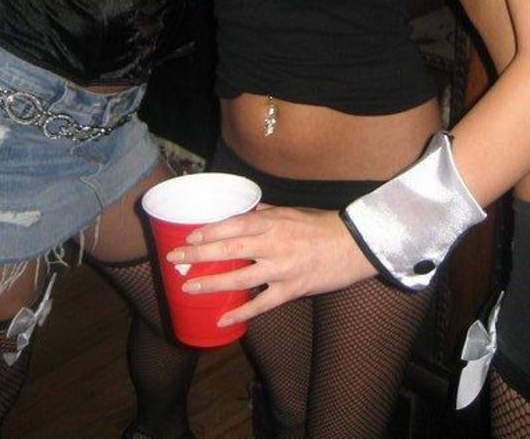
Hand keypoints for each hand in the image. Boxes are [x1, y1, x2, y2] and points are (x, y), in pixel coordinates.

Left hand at [165, 205, 374, 326]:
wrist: (354, 245)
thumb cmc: (322, 225)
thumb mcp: (292, 211)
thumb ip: (267, 212)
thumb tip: (247, 209)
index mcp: (272, 221)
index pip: (233, 224)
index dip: (208, 231)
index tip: (187, 236)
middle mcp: (273, 243)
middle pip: (228, 249)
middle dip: (198, 254)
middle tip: (175, 260)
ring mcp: (281, 268)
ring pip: (239, 278)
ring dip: (211, 284)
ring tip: (188, 288)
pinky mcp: (291, 289)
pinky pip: (261, 303)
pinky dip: (240, 313)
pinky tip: (221, 320)